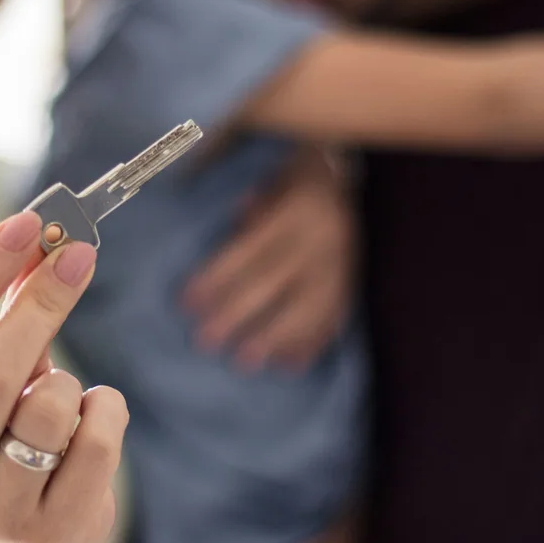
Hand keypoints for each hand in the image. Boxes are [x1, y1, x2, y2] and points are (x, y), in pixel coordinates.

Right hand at [0, 211, 127, 542]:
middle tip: (77, 254)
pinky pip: (96, 446)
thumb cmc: (0, 437)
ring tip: (67, 392)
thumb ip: (7, 313)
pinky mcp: (54, 535)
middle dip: (40, 303)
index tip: (24, 225)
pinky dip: (108, 411)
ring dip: (71, 380)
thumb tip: (42, 236)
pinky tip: (96, 417)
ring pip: (49, 410)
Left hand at [185, 148, 356, 371]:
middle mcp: (321, 239)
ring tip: (245, 363)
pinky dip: (313, 343)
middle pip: (272, 282)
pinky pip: (335, 318)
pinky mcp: (356, 282)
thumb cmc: (299, 177)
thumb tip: (231, 228)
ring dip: (274, 338)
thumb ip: (252, 208)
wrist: (353, 176)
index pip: (249, 250)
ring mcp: (343, 264)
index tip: (187, 303)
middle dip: (236, 315)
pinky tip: (291, 366)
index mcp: (295, 211)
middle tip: (206, 342)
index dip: (216, 278)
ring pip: (306, 308)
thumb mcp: (273, 180)